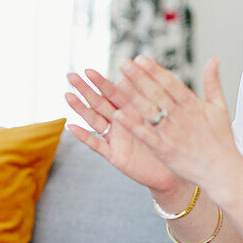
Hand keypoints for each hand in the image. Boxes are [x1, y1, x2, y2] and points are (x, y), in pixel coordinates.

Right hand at [65, 67, 181, 193]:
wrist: (175, 171)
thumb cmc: (172, 142)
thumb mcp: (165, 115)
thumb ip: (155, 96)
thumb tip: (144, 74)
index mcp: (133, 110)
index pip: (113, 93)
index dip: (101, 82)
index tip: (89, 71)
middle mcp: (121, 122)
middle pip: (99, 103)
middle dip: (85, 90)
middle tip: (71, 75)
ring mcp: (116, 139)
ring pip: (95, 120)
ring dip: (81, 108)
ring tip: (68, 95)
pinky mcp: (116, 156)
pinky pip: (97, 145)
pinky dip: (85, 137)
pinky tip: (72, 127)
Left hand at [111, 56, 241, 191]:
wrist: (222, 171)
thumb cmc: (221, 140)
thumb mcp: (220, 108)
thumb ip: (213, 83)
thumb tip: (214, 59)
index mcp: (194, 105)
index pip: (171, 83)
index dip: (154, 70)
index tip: (140, 59)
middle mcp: (182, 117)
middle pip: (157, 93)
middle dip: (140, 78)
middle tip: (124, 64)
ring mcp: (172, 133)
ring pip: (149, 111)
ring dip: (132, 97)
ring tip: (116, 83)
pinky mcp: (164, 150)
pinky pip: (145, 135)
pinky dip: (132, 125)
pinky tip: (117, 115)